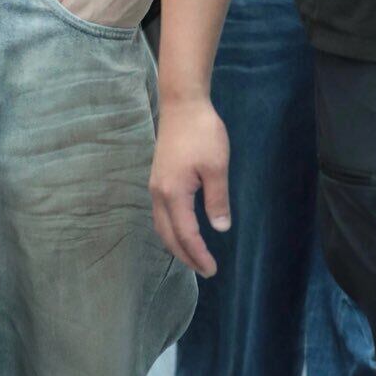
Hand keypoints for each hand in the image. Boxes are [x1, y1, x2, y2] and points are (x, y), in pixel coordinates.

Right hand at [149, 94, 230, 277]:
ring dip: (175, 245)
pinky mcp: (158, 179)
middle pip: (168, 235)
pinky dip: (171, 230)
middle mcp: (159, 194)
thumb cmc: (202, 133)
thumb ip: (217, 200)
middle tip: (204, 270)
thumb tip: (220, 229)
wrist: (182, 105)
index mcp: (174, 194)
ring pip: (161, 226)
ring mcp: (155, 187)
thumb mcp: (216, 167)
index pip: (186, 234)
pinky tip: (182, 230)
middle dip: (185, 256)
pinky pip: (160, 215)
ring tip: (192, 256)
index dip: (198, 254)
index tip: (212, 270)